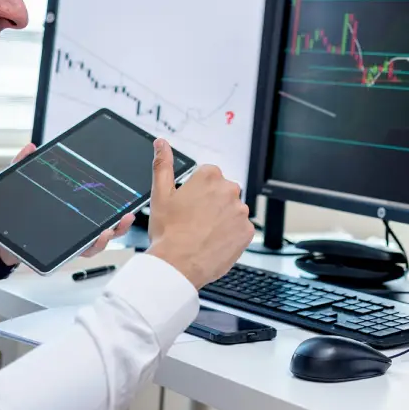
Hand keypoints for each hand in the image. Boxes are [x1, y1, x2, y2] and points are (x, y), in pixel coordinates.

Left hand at [0, 143, 135, 265]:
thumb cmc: (10, 213)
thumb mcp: (18, 185)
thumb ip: (23, 165)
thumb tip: (30, 147)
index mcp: (70, 209)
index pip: (96, 205)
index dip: (114, 203)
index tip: (127, 196)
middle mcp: (74, 227)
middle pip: (105, 226)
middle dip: (121, 223)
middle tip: (128, 215)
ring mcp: (69, 241)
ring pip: (97, 242)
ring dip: (108, 236)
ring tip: (110, 229)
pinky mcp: (61, 252)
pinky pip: (81, 252)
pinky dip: (92, 246)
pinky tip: (96, 238)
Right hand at [146, 138, 252, 288]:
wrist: (178, 265)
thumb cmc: (168, 232)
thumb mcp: (160, 194)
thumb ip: (163, 164)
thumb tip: (161, 143)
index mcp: (209, 176)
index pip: (208, 177)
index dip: (196, 193)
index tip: (189, 206)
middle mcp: (229, 189)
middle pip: (222, 192)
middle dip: (211, 204)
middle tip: (194, 221)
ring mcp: (241, 211)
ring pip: (232, 211)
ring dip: (222, 219)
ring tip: (203, 234)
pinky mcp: (248, 231)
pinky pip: (241, 229)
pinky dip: (230, 234)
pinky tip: (214, 242)